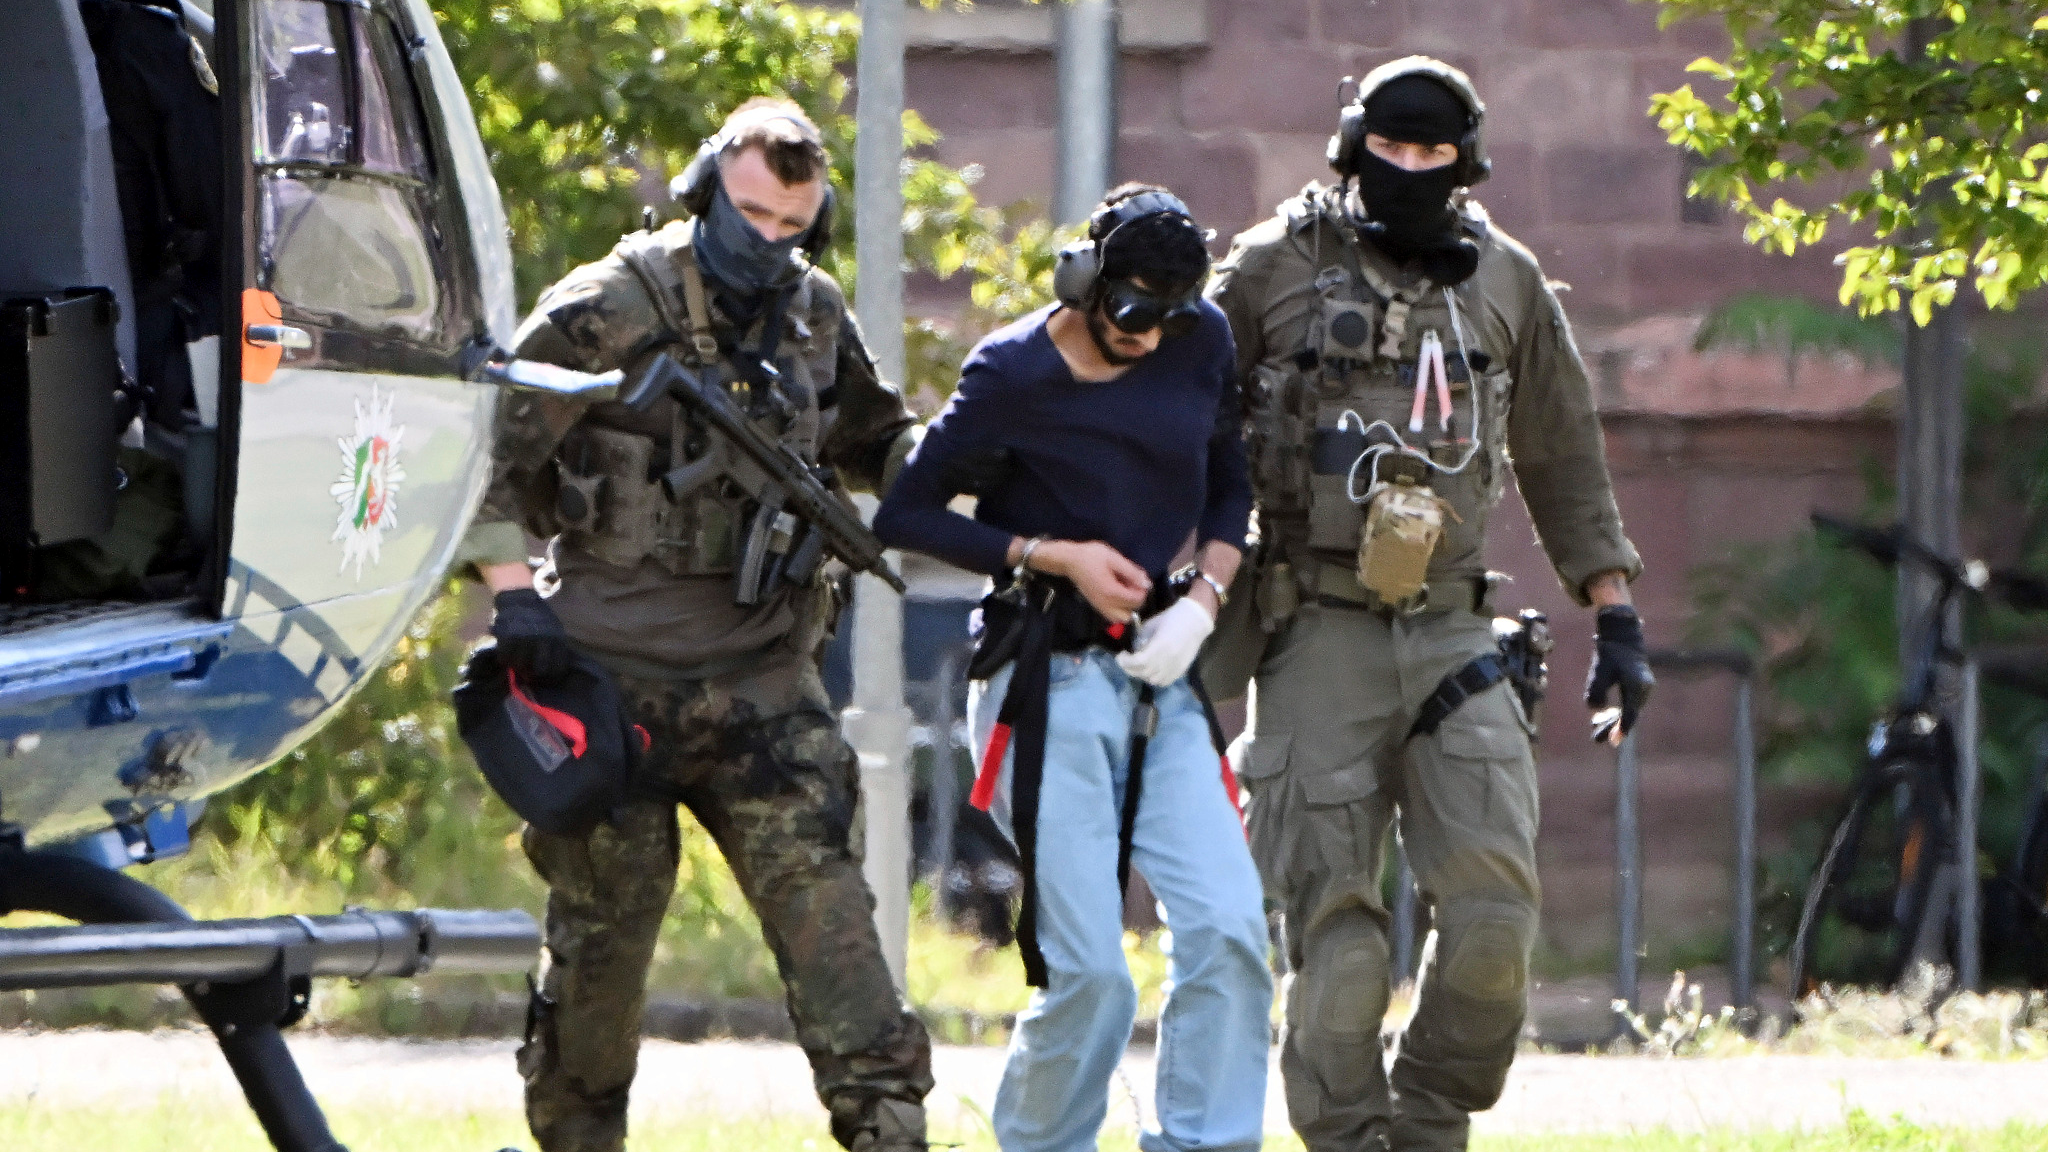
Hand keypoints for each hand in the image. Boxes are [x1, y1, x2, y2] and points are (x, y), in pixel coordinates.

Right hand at [492, 588, 573, 683]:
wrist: (519, 597)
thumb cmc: (537, 616)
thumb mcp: (553, 628)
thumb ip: (554, 646)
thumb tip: (555, 669)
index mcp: (556, 638)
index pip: (558, 665)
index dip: (552, 676)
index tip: (546, 679)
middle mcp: (542, 640)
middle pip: (540, 668)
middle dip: (535, 675)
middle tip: (530, 675)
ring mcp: (525, 638)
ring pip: (521, 665)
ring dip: (517, 668)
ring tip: (516, 665)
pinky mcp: (508, 636)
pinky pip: (505, 656)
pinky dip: (504, 659)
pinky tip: (505, 657)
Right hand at [1033, 540, 1150, 622]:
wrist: (1069, 560)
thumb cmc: (1091, 556)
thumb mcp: (1114, 559)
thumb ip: (1132, 572)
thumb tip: (1147, 584)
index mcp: (1111, 592)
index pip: (1136, 601)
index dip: (1142, 589)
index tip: (1137, 576)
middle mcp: (1106, 605)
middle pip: (1130, 614)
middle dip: (1135, 600)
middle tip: (1131, 583)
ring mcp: (1100, 607)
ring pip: (1121, 618)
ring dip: (1127, 606)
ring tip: (1124, 589)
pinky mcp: (1096, 606)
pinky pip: (1112, 615)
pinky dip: (1119, 608)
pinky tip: (1116, 592)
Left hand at [1115, 597, 1214, 686]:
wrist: (1195, 621)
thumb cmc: (1171, 618)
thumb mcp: (1151, 625)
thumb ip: (1140, 639)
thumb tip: (1133, 650)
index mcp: (1160, 646)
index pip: (1138, 662)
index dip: (1125, 662)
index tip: (1120, 655)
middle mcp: (1168, 660)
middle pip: (1143, 673)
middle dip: (1129, 668)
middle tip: (1125, 661)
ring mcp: (1175, 667)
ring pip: (1152, 680)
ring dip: (1141, 674)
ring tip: (1138, 666)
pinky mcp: (1180, 671)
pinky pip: (1163, 682)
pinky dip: (1154, 678)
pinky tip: (1151, 670)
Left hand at [1584, 604, 1652, 744]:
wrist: (1624, 636)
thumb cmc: (1609, 653)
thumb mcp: (1599, 670)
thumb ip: (1596, 689)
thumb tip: (1597, 709)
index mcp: (1636, 684)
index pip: (1630, 713)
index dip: (1621, 728)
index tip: (1613, 741)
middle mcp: (1644, 688)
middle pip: (1630, 715)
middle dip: (1613, 728)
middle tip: (1596, 740)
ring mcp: (1645, 688)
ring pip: (1631, 711)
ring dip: (1615, 721)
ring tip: (1596, 728)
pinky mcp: (1641, 687)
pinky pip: (1631, 705)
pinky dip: (1620, 712)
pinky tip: (1606, 716)